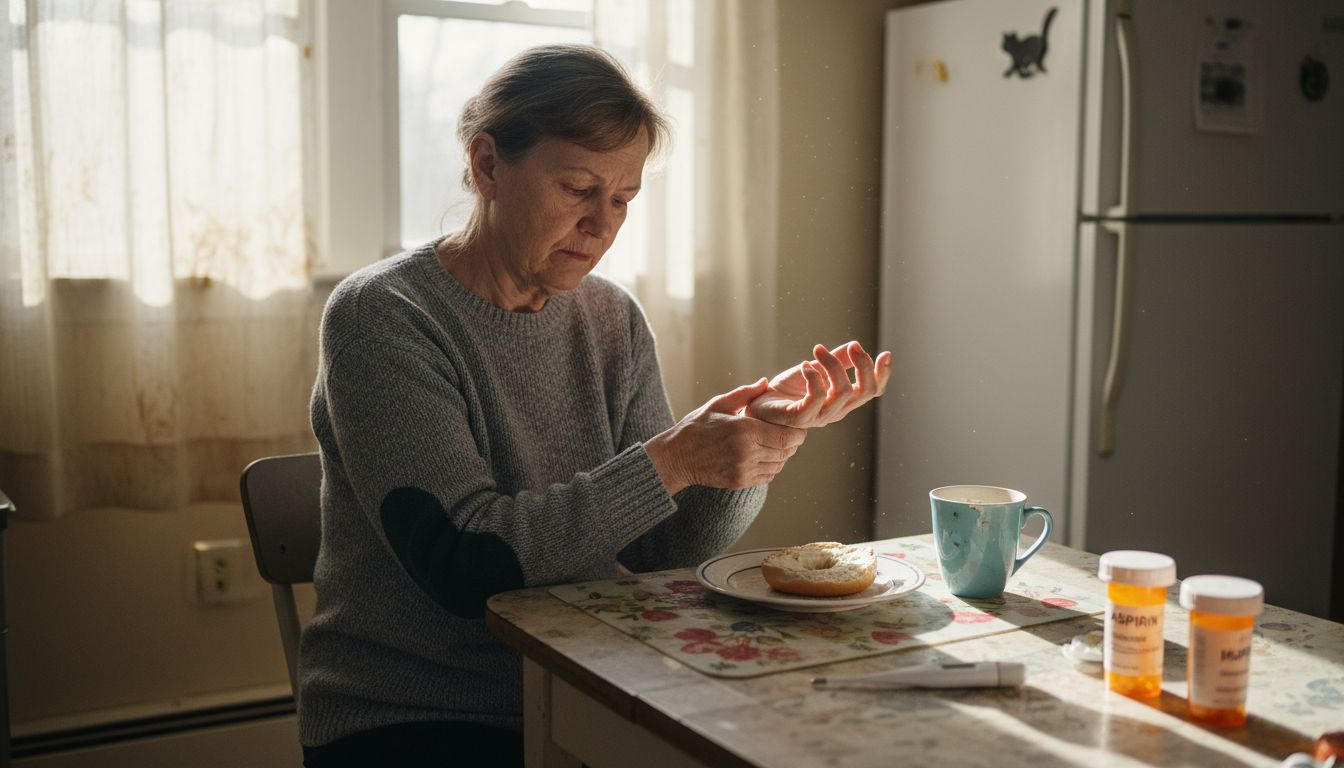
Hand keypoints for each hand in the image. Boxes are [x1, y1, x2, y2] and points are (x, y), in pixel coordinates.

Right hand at [645, 379, 806, 494]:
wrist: (676, 457)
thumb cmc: (696, 427)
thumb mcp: (718, 404)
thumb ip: (745, 393)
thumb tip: (765, 382)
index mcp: (744, 429)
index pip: (787, 435)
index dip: (797, 432)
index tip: (794, 426)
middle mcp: (747, 452)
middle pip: (787, 451)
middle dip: (792, 442)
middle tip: (787, 433)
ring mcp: (744, 469)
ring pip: (779, 464)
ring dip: (782, 455)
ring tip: (773, 444)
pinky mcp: (740, 482)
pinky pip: (768, 476)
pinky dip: (771, 466)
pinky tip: (762, 456)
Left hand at [746, 341, 891, 428]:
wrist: (759, 404)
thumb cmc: (787, 390)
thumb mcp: (816, 369)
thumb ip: (837, 360)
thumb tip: (855, 346)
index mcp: (843, 399)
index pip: (872, 391)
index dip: (882, 374)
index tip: (885, 353)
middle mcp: (835, 410)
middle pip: (865, 392)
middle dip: (863, 365)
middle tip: (852, 346)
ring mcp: (818, 417)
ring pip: (842, 391)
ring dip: (833, 365)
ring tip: (817, 350)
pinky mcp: (799, 418)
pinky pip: (816, 398)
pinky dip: (813, 377)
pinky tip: (805, 366)